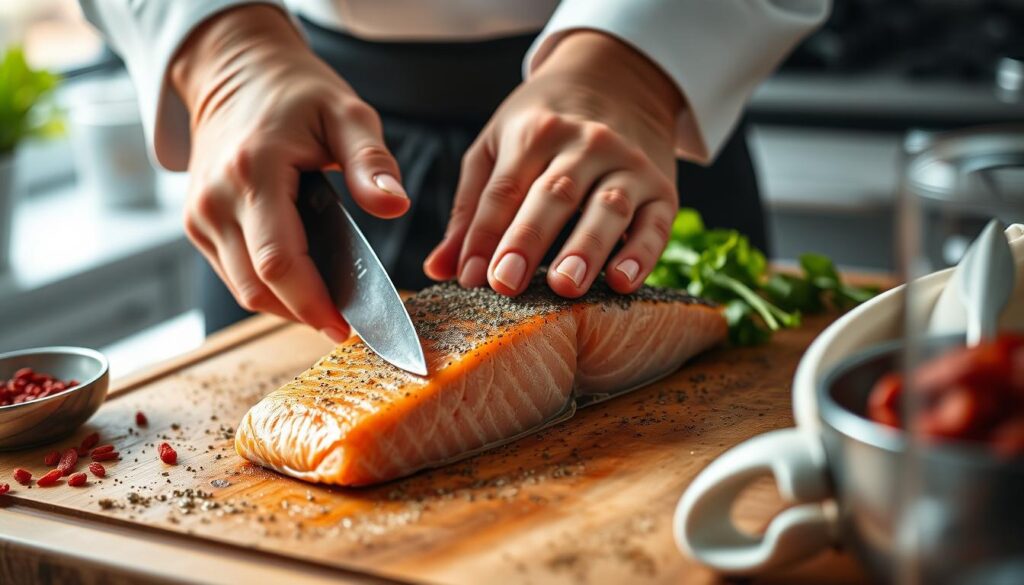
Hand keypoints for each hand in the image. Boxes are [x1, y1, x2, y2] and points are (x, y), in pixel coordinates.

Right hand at [171, 5, 407, 341]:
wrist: (236, 72)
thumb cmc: (297, 94)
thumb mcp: (347, 113)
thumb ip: (371, 161)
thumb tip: (395, 205)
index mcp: (253, 172)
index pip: (278, 262)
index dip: (313, 303)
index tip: (349, 329)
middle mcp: (215, 200)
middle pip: (257, 288)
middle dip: (305, 313)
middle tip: (349, 323)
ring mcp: (199, 216)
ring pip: (243, 289)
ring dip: (287, 305)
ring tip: (331, 302)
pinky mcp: (197, 225)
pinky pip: (234, 274)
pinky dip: (270, 287)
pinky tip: (305, 280)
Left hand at [423, 31, 683, 297]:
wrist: (621, 80)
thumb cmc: (545, 124)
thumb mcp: (498, 148)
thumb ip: (469, 210)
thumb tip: (439, 270)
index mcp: (536, 132)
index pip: (504, 190)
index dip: (484, 235)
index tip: (470, 278)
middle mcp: (586, 144)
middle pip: (553, 195)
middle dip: (528, 240)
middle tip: (506, 282)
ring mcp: (628, 165)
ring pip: (607, 208)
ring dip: (586, 248)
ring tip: (565, 285)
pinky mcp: (663, 190)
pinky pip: (656, 225)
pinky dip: (642, 253)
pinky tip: (623, 281)